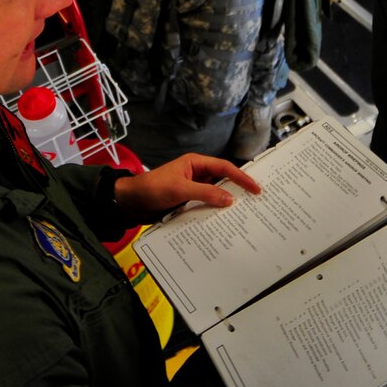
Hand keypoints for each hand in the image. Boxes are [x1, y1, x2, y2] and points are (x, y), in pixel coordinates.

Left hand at [114, 154, 261, 220]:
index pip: (224, 168)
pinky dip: (214, 213)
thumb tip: (229, 199)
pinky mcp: (188, 202)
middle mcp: (196, 175)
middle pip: (222, 181)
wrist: (130, 203)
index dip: (241, 177)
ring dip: (226, 204)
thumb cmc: (152, 188)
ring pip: (215, 195)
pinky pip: (206, 206)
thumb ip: (204, 193)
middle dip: (238, 190)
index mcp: (195, 163)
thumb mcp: (179, 189)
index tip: (256, 188)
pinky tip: (223, 222)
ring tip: (244, 214)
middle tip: (256, 201)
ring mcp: (192, 189)